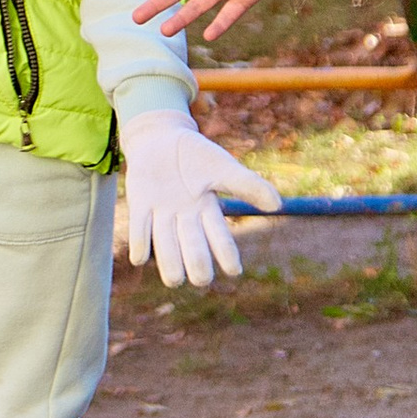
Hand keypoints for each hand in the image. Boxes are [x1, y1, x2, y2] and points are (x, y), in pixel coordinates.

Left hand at [120, 109, 283, 289]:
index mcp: (207, 210)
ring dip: (169, 261)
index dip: (226, 253)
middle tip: (202, 280)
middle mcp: (184, 218)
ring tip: (174, 280)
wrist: (161, 137)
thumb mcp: (223, 167)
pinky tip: (140, 258)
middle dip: (197, 262)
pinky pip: (139, 227)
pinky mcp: (140, 204)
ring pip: (165, 243)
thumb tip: (277, 205)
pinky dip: (140, 242)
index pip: (219, 236)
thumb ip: (249, 185)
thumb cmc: (196, 155)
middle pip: (192, 245)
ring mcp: (161, 213)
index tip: (234, 272)